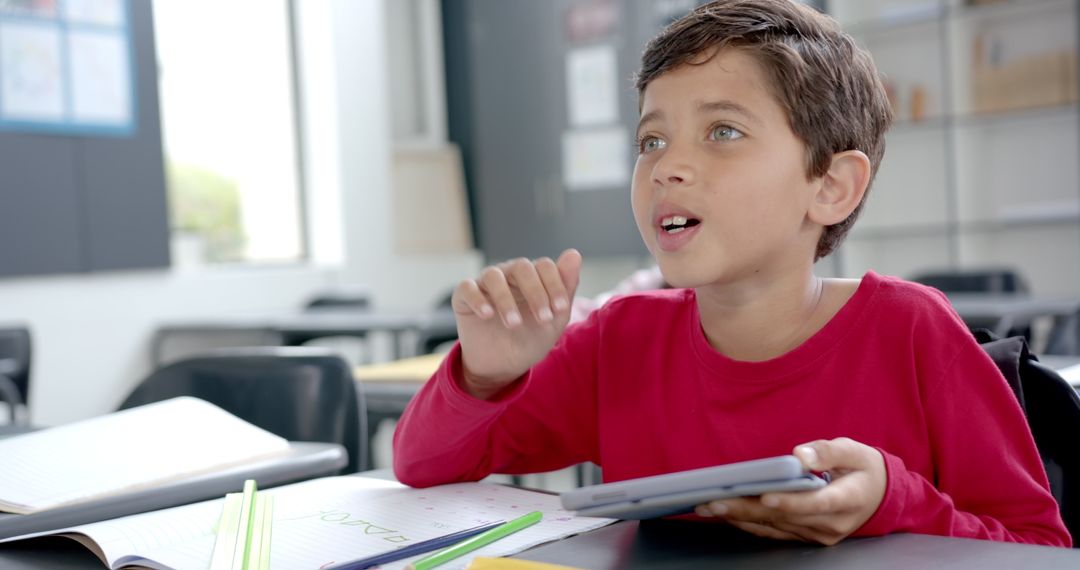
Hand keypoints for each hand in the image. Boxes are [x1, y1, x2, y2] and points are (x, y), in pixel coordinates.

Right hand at [452, 249, 581, 398]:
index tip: (559, 309)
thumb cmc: (530, 339)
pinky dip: (477, 299)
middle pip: (521, 267)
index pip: (545, 266)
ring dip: (506, 300)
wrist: (502, 366)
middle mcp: (508, 275)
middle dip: (535, 293)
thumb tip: (574, 254)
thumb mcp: (554, 319)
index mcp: (533, 277)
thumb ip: (566, 287)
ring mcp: (485, 284)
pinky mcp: (464, 297)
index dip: (555, 285)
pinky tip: (487, 315)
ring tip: (513, 324)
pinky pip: (467, 288)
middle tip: (542, 319)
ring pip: (493, 275)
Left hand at [695, 438, 885, 545]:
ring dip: (741, 517)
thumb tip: (800, 455)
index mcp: (847, 500)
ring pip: (775, 527)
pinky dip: (749, 523)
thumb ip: (828, 451)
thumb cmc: (863, 467)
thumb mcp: (854, 450)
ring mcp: (818, 534)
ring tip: (709, 506)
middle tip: (714, 501)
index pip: (815, 503)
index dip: (790, 502)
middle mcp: (832, 524)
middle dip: (748, 509)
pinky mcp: (807, 536)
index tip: (765, 496)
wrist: (880, 495)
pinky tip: (726, 514)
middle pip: (785, 518)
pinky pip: (775, 532)